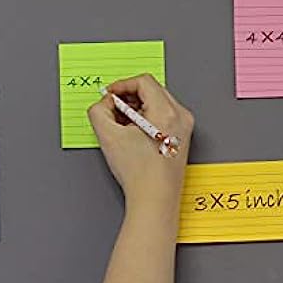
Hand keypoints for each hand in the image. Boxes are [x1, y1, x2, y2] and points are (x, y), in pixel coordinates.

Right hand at [88, 74, 193, 210]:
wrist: (154, 201)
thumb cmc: (139, 174)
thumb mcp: (108, 136)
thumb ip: (98, 110)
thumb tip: (105, 102)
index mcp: (167, 112)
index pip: (143, 81)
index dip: (122, 85)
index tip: (110, 95)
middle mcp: (180, 116)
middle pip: (151, 90)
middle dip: (129, 97)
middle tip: (114, 110)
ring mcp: (184, 127)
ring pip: (156, 102)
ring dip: (136, 108)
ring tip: (122, 125)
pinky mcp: (181, 137)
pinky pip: (162, 116)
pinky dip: (145, 118)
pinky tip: (133, 134)